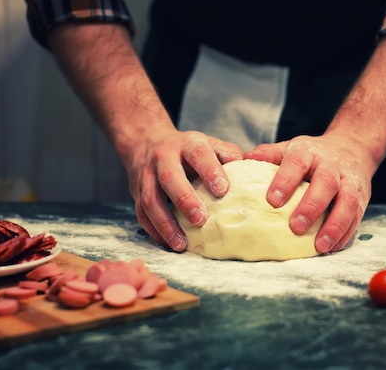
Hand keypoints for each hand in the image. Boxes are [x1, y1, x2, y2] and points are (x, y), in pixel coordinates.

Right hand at [124, 129, 243, 251]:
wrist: (146, 141)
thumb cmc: (186, 149)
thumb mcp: (208, 144)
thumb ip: (228, 155)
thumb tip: (249, 169)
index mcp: (186, 144)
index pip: (198, 154)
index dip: (210, 171)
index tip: (223, 190)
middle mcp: (163, 158)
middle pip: (170, 177)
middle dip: (184, 199)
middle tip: (200, 219)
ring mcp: (146, 176)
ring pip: (151, 200)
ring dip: (165, 223)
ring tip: (181, 243)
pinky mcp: (136, 193)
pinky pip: (141, 214)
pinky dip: (154, 231)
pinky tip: (167, 244)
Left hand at [244, 132, 374, 253]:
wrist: (352, 147)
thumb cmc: (313, 154)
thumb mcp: (290, 148)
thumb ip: (268, 155)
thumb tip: (243, 161)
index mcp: (309, 153)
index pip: (296, 164)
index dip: (285, 181)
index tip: (271, 200)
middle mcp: (332, 166)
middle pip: (325, 183)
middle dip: (312, 206)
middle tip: (295, 227)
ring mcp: (350, 181)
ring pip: (347, 202)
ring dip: (335, 225)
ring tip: (320, 246)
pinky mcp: (362, 197)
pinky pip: (357, 216)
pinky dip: (346, 233)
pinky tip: (333, 247)